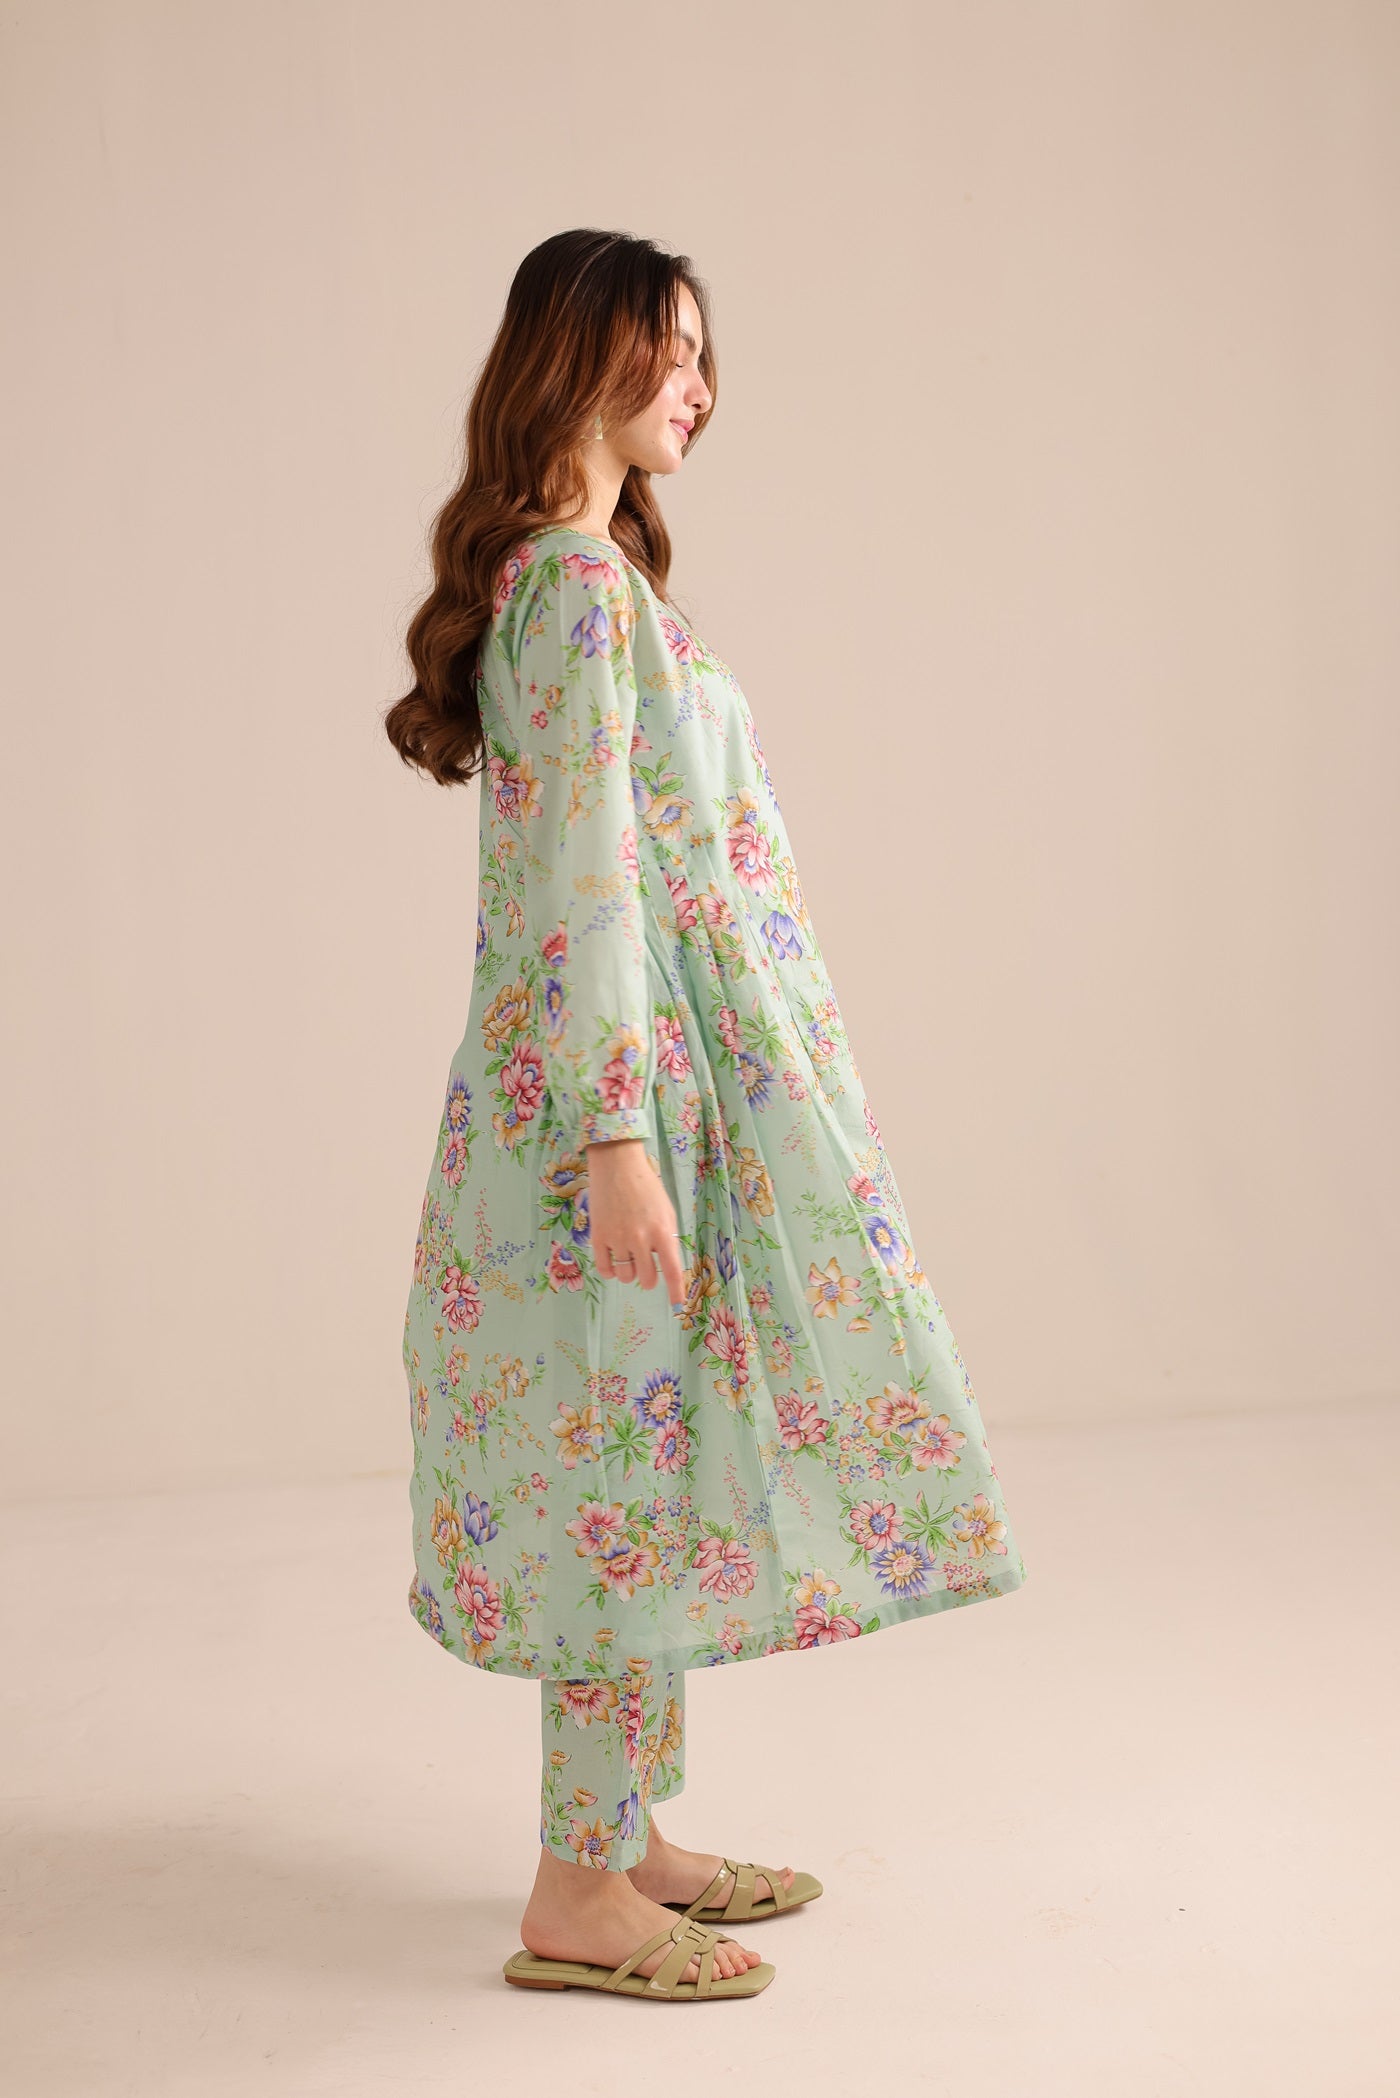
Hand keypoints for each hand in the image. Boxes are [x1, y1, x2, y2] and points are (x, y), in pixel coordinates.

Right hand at [585, 1139, 686, 1307]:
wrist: (616, 1165)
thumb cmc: (646, 1186)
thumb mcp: (666, 1211)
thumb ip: (667, 1238)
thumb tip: (665, 1264)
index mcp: (663, 1231)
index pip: (673, 1270)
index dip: (676, 1292)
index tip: (678, 1307)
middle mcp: (641, 1238)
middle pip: (647, 1279)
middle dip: (649, 1277)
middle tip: (646, 1264)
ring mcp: (618, 1238)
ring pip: (625, 1276)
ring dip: (629, 1271)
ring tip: (628, 1254)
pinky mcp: (598, 1236)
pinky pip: (605, 1269)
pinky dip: (610, 1270)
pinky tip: (613, 1259)